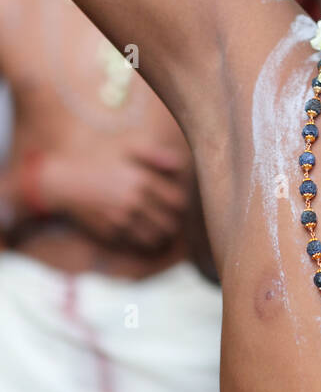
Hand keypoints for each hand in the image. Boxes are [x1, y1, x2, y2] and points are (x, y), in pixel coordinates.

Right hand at [39, 143, 189, 251]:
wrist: (66, 182)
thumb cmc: (100, 159)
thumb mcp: (128, 147)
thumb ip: (157, 155)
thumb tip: (181, 166)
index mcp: (143, 180)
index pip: (178, 202)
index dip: (182, 203)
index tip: (176, 199)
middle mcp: (134, 203)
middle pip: (170, 224)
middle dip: (173, 220)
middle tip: (170, 215)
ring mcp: (121, 220)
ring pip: (155, 238)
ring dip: (161, 234)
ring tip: (158, 226)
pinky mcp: (110, 233)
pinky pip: (135, 244)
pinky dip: (143, 241)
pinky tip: (141, 231)